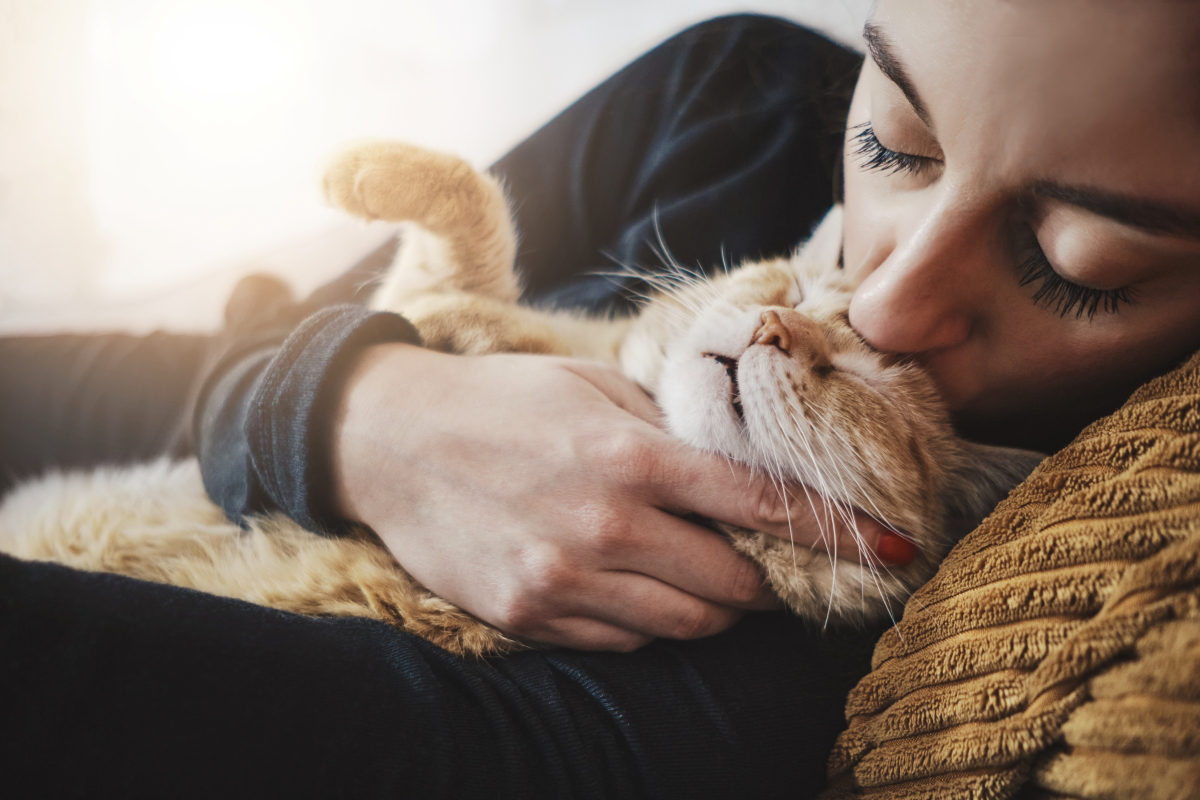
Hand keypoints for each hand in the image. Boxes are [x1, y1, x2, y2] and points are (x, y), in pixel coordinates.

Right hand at [331, 343, 901, 650]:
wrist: (393, 441)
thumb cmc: (504, 402)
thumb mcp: (593, 387)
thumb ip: (674, 429)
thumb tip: (748, 464)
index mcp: (630, 455)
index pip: (761, 502)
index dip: (837, 529)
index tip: (895, 545)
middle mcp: (605, 526)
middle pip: (734, 586)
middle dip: (768, 579)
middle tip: (769, 561)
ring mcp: (565, 580)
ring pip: (686, 625)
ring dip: (715, 607)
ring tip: (705, 572)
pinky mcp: (531, 616)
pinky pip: (625, 641)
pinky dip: (650, 620)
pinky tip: (635, 583)